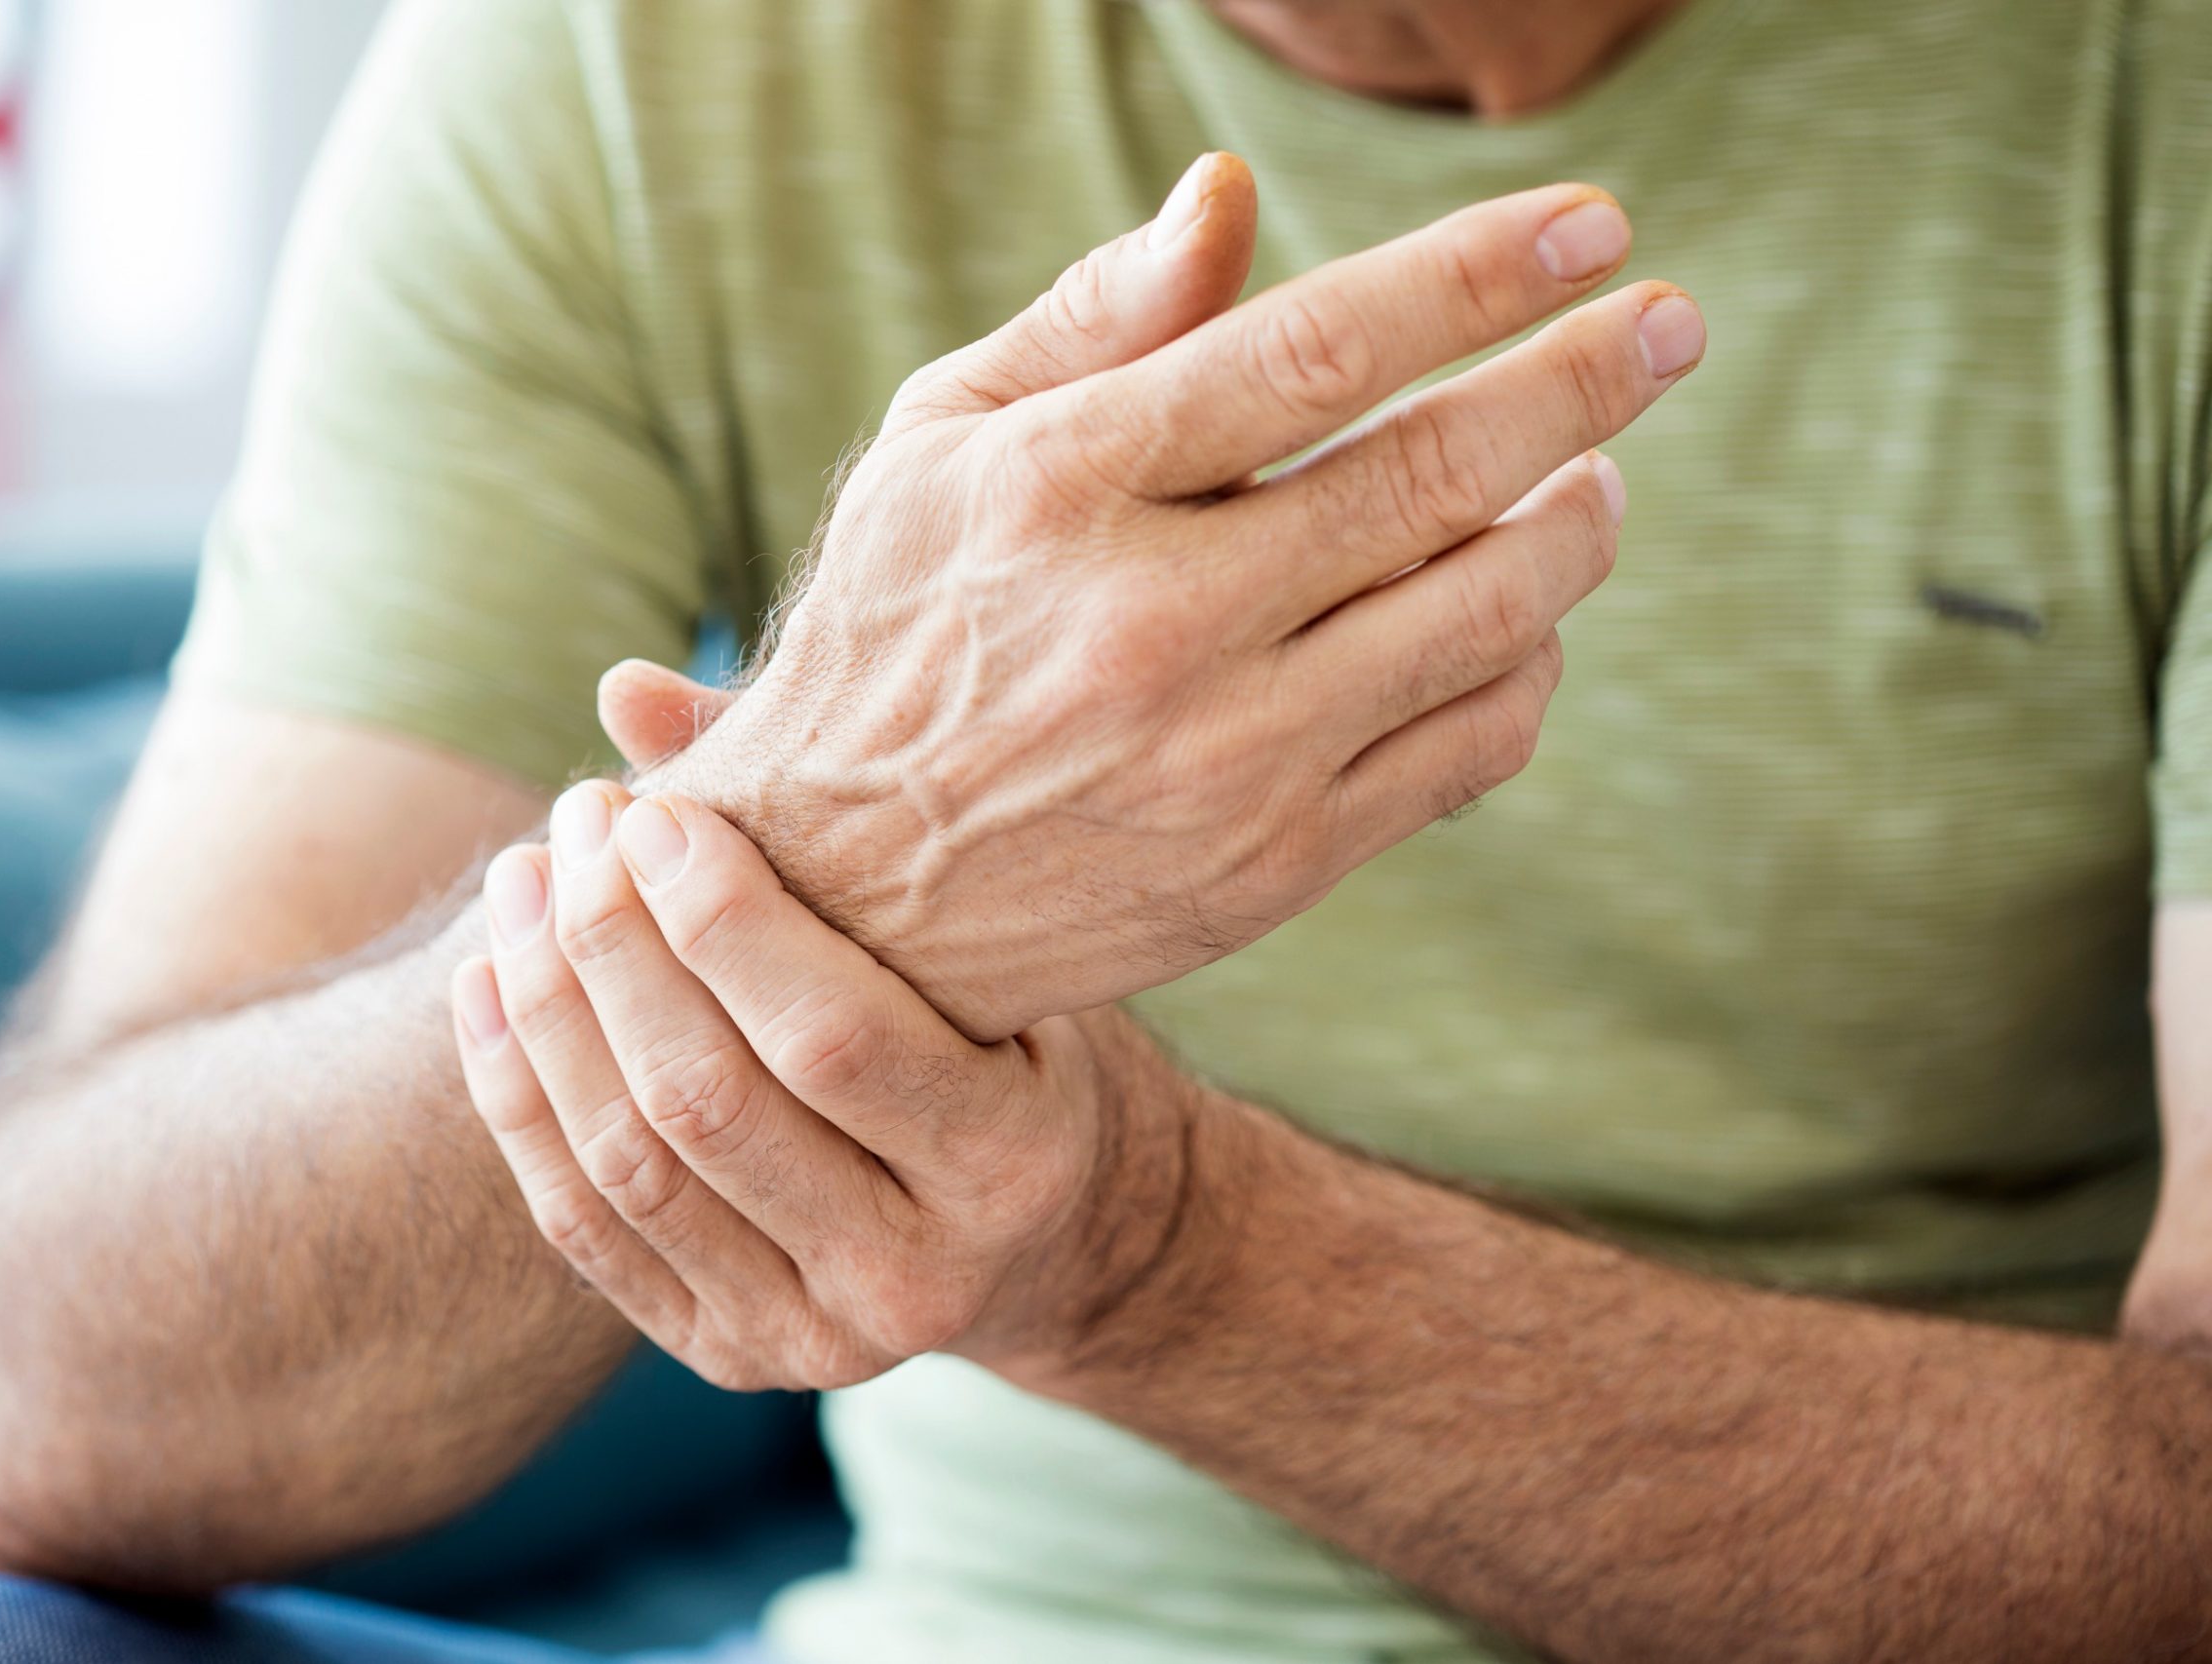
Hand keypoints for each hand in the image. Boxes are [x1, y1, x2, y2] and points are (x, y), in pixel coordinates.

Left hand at [451, 779, 1202, 1388]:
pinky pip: (585, 1228)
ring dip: (551, 1009)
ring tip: (520, 883)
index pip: (830, 1038)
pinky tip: (490, 984)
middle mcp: (915, 1278)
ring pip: (630, 1166)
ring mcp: (812, 1338)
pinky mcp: (726, 1357)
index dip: (719, 919)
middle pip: (707, 1102)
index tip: (653, 809)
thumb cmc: (1017, 1045)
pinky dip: (519, 1100)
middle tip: (576, 823)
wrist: (1047, 1241)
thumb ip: (829, 821)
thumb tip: (627, 689)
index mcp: (1009, 1166)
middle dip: (614, 945)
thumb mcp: (987, 946)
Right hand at [612, 154, 1701, 1042]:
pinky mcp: (1275, 867)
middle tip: (1672, 322)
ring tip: (1598, 477)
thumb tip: (1230, 194)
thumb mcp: (939, 451)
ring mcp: (1225, 760)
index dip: (1473, 277)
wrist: (843, 908)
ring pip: (1483, 618)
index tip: (1593, 228)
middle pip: (1432, 476)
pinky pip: (1469, 748)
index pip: (1312, 352)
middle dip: (1585, 383)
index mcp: (1060, 492)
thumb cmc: (892, 635)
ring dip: (1577, 527)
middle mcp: (1152, 626)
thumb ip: (1090, 322)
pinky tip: (1522, 619)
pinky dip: (1529, 668)